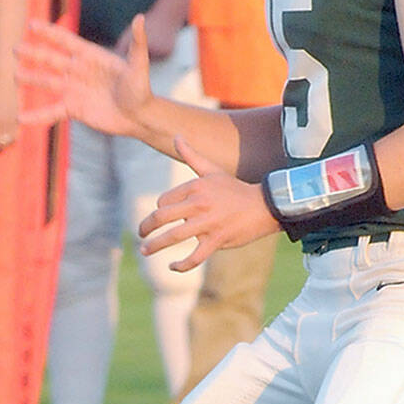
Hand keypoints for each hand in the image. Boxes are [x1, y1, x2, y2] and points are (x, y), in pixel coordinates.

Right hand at [16, 15, 152, 135]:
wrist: (139, 117)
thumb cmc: (141, 90)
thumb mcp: (139, 66)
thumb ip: (137, 43)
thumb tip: (140, 18)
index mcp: (91, 57)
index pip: (66, 41)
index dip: (49, 33)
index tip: (32, 24)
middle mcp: (79, 71)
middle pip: (51, 60)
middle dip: (33, 53)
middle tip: (15, 48)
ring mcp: (74, 90)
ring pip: (47, 82)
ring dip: (31, 79)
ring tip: (15, 76)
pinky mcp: (73, 108)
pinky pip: (51, 111)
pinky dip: (36, 115)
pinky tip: (21, 118)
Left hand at [136, 136, 280, 271]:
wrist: (264, 206)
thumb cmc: (234, 188)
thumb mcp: (211, 170)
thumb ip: (191, 155)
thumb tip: (176, 136)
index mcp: (195, 187)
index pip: (164, 201)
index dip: (160, 210)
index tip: (161, 217)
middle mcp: (198, 204)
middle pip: (162, 217)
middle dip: (146, 227)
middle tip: (139, 234)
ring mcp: (207, 223)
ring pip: (174, 236)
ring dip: (155, 245)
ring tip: (144, 251)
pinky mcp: (217, 240)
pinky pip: (195, 256)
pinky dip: (182, 265)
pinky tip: (172, 266)